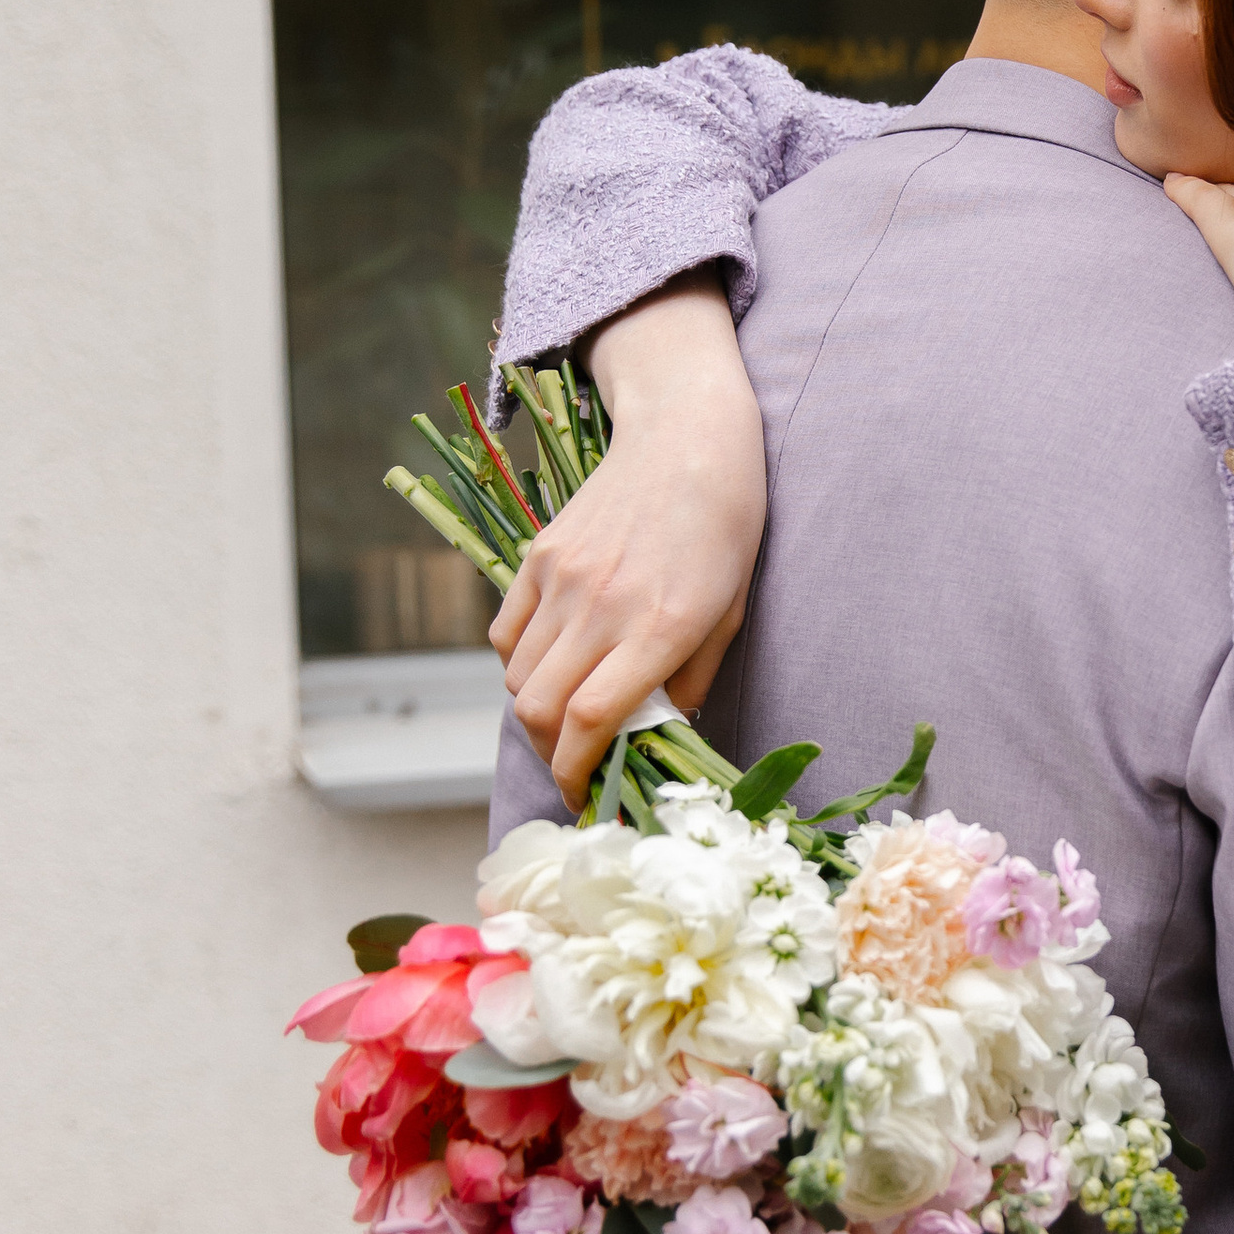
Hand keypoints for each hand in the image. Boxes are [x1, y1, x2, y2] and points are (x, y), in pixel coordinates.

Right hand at [489, 278, 765, 805]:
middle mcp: (603, 606)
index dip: (579, 773)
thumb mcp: (729, 614)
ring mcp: (563, 579)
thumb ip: (689, 681)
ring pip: (517, 678)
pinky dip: (518, 668)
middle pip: (541, 710)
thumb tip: (655, 738)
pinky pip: (504, 636)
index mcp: (660, 626)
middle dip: (553, 756)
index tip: (588, 798)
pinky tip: (550, 669)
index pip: (593, 721)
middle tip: (577, 767)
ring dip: (536, 714)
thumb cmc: (726, 528)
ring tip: (568, 718)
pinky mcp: (537, 558)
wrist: (688, 435)